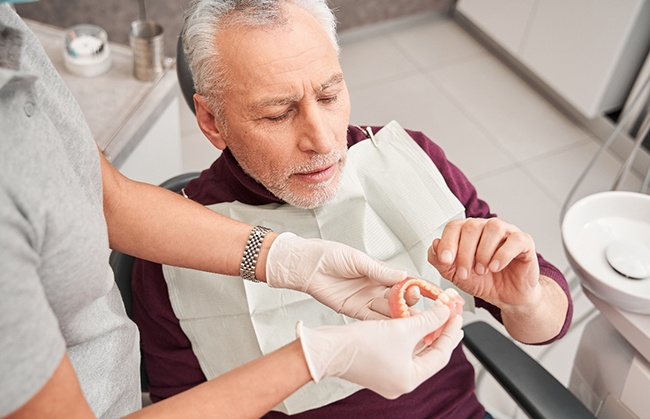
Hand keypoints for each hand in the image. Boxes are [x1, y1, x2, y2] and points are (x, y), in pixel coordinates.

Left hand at [265, 233, 408, 319]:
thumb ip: (379, 271)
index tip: (435, 292)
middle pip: (400, 298)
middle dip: (410, 301)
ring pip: (389, 310)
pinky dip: (384, 324)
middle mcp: (376, 287)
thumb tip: (403, 276)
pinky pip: (373, 319)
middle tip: (415, 300)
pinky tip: (394, 327)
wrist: (306, 265)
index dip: (420, 286)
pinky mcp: (355, 311)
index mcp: (379, 271)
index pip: (405, 280)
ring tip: (410, 318)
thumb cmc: (328, 255)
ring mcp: (366, 300)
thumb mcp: (357, 259)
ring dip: (400, 315)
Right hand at [297, 304, 462, 398]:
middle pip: (429, 354)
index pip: (441, 354)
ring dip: (424, 332)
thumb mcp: (402, 328)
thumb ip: (429, 319)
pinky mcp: (377, 366)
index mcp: (410, 379)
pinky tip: (413, 321)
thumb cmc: (360, 345)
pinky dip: (409, 336)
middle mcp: (400, 381)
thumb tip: (447, 311)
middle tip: (451, 315)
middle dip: (440, 332)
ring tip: (435, 315)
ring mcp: (388, 375)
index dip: (450, 332)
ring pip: (415, 351)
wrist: (327, 349)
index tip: (457, 315)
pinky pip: (401, 350)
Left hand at [428, 218, 540, 310]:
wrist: (507, 297)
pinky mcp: (524, 242)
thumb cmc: (483, 281)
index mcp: (468, 232)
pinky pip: (515, 240)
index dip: (448, 242)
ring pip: (493, 228)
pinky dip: (503, 254)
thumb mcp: (455, 275)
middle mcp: (486, 227)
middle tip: (465, 273)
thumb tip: (434, 245)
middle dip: (465, 253)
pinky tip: (495, 267)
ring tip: (482, 270)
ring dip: (483, 252)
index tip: (445, 260)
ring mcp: (507, 232)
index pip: (454, 226)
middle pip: (472, 226)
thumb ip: (441, 262)